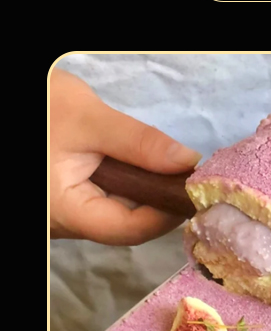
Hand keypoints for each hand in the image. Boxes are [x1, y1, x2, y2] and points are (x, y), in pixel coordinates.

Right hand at [49, 68, 201, 244]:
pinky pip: (107, 199)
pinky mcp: (72, 201)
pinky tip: (138, 162)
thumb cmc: (43, 108)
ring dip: (143, 188)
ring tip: (164, 163)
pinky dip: (127, 182)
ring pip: (119, 211)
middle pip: (126, 222)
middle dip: (156, 198)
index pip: (128, 230)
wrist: (19, 101)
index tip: (192, 188)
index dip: (166, 213)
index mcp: (67, 212)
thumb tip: (187, 162)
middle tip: (185, 172)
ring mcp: (69, 214)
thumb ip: (139, 143)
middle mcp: (67, 223)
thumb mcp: (89, 119)